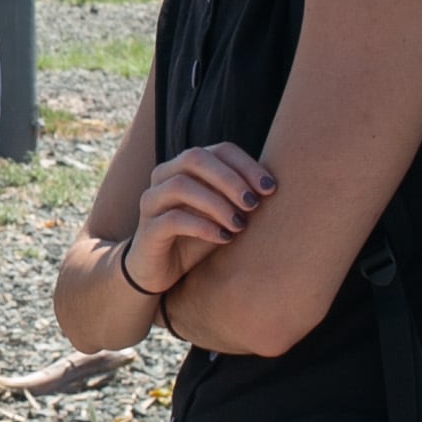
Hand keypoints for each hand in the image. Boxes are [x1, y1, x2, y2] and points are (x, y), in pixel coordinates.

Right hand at [127, 142, 273, 295]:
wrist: (161, 271)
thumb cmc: (197, 237)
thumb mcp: (223, 214)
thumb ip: (240, 197)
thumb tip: (274, 187)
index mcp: (186, 165)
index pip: (219, 150)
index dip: (246, 165)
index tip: (270, 188)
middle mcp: (164, 175)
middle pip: (195, 158)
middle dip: (230, 179)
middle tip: (253, 203)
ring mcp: (152, 201)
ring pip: (181, 186)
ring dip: (216, 203)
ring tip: (239, 224)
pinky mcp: (147, 229)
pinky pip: (173, 219)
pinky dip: (203, 227)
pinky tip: (223, 239)